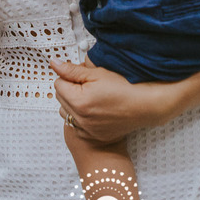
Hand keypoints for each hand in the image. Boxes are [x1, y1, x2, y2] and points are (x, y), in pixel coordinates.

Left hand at [51, 59, 172, 143]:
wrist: (145, 106)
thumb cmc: (125, 87)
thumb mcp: (97, 73)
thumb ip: (72, 70)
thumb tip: (54, 64)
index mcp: (79, 101)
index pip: (58, 83)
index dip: (70, 76)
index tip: (83, 75)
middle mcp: (80, 118)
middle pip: (60, 98)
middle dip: (69, 89)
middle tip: (89, 84)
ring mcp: (86, 130)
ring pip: (65, 113)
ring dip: (72, 103)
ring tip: (91, 97)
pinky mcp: (92, 136)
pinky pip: (76, 125)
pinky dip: (81, 117)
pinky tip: (96, 109)